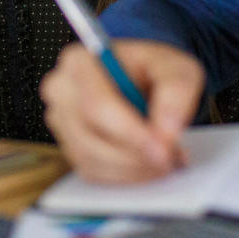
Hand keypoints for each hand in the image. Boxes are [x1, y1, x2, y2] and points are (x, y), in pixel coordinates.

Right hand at [41, 39, 203, 183]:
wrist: (143, 80)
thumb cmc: (153, 70)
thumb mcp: (175, 67)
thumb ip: (176, 92)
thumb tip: (166, 131)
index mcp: (80, 62)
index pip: (97, 106)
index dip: (130, 133)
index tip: (161, 149)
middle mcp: (62, 91)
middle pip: (90, 138)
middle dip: (134, 156)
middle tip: (169, 159)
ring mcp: (62, 122)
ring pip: (91, 160)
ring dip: (132, 169)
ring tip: (164, 160)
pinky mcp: (69, 147)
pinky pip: (92, 172)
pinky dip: (124, 175)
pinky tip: (146, 164)